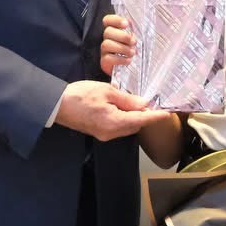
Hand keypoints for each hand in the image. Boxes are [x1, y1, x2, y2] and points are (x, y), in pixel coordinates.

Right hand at [55, 81, 171, 140]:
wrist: (56, 105)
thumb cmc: (80, 95)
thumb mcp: (106, 92)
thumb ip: (126, 99)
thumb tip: (143, 104)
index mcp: (114, 122)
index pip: (142, 120)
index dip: (156, 116)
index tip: (168, 112)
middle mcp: (111, 133)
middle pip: (136, 126)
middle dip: (146, 116)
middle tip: (155, 102)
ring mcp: (104, 134)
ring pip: (127, 127)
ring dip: (136, 117)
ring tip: (141, 103)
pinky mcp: (99, 132)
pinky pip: (118, 127)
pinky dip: (126, 119)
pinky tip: (126, 108)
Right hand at [100, 14, 134, 75]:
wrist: (124, 69)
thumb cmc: (129, 50)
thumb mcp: (132, 40)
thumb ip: (131, 31)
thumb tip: (131, 23)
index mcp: (113, 30)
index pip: (107, 20)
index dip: (115, 20)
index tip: (126, 24)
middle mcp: (106, 39)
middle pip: (107, 32)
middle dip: (122, 36)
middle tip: (133, 42)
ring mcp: (103, 50)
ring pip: (106, 44)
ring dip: (122, 48)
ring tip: (132, 52)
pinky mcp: (104, 62)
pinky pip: (108, 58)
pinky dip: (120, 59)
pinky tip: (128, 60)